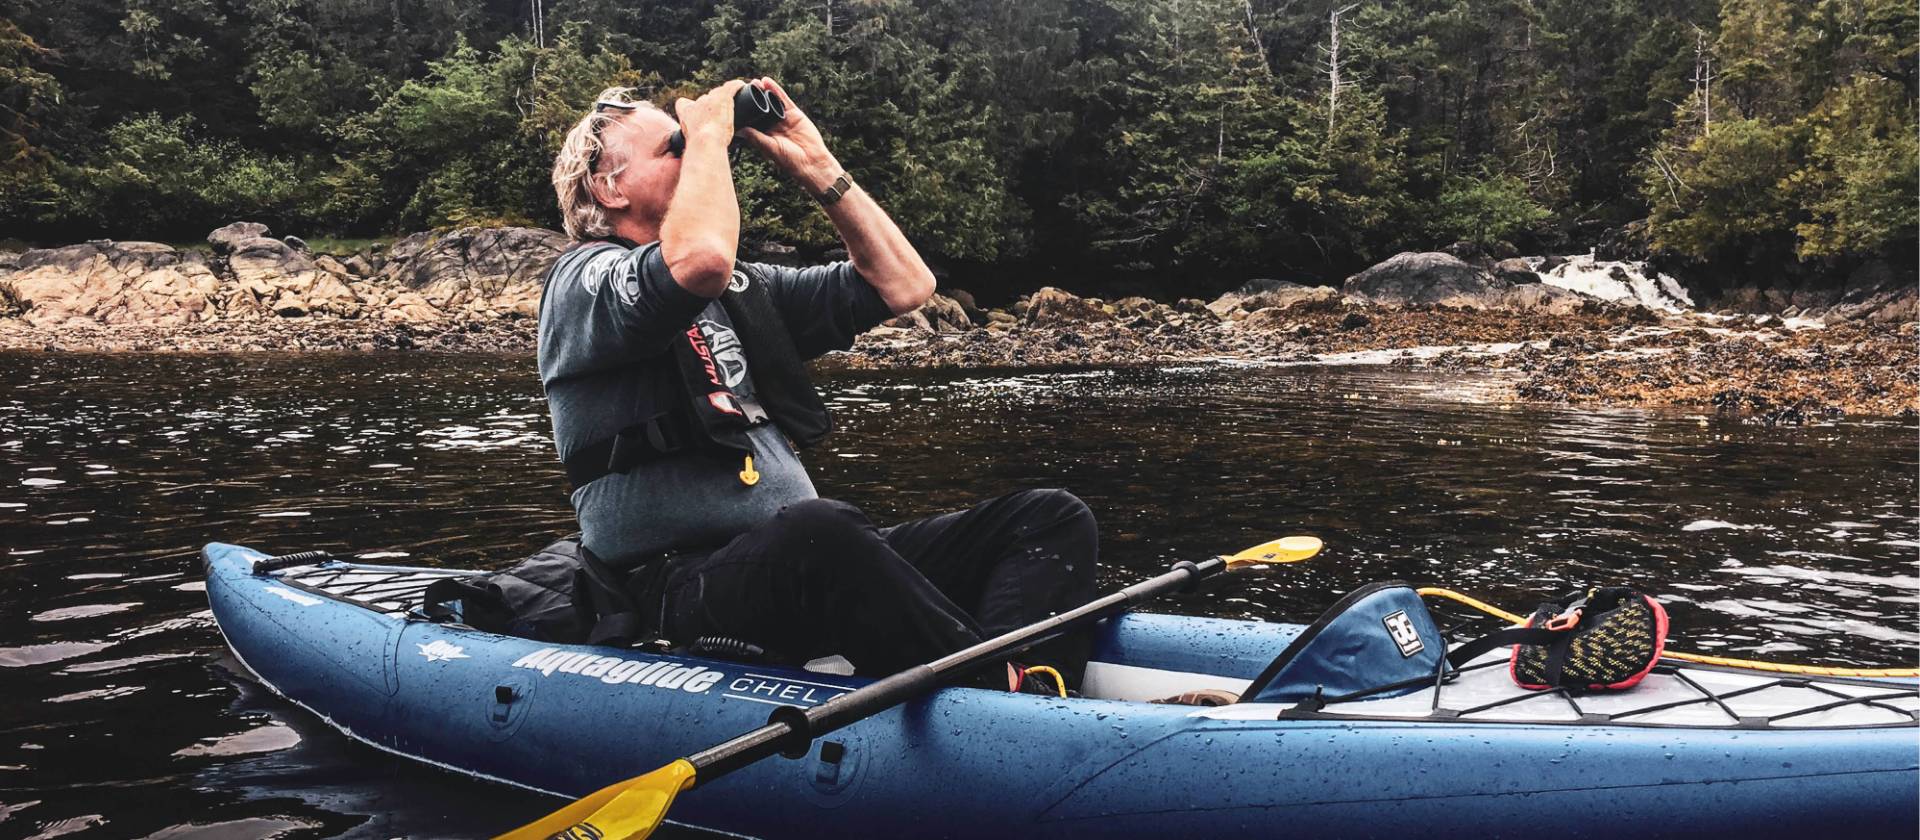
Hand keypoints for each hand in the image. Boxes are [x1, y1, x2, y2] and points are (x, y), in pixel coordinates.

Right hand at [675, 80, 747, 147]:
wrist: (706, 141)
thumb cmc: (700, 146)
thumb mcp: (690, 141)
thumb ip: (691, 139)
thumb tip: (694, 149)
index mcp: (686, 110)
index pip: (684, 103)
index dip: (692, 108)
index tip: (698, 115)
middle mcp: (698, 102)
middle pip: (706, 99)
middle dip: (711, 106)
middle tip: (719, 117)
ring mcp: (712, 99)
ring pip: (719, 93)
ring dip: (724, 97)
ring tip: (731, 105)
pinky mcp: (724, 97)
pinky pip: (732, 86)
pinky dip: (737, 86)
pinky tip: (742, 86)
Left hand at [739, 77, 843, 194]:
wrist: (811, 161)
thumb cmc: (789, 160)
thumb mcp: (770, 147)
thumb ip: (756, 137)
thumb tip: (739, 130)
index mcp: (764, 134)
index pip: (752, 119)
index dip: (745, 110)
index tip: (735, 101)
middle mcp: (773, 125)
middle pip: (761, 108)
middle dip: (753, 98)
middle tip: (742, 88)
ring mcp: (783, 118)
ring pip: (771, 102)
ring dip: (763, 91)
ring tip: (754, 82)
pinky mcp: (794, 113)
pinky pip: (783, 99)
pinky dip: (775, 90)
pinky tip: (767, 81)